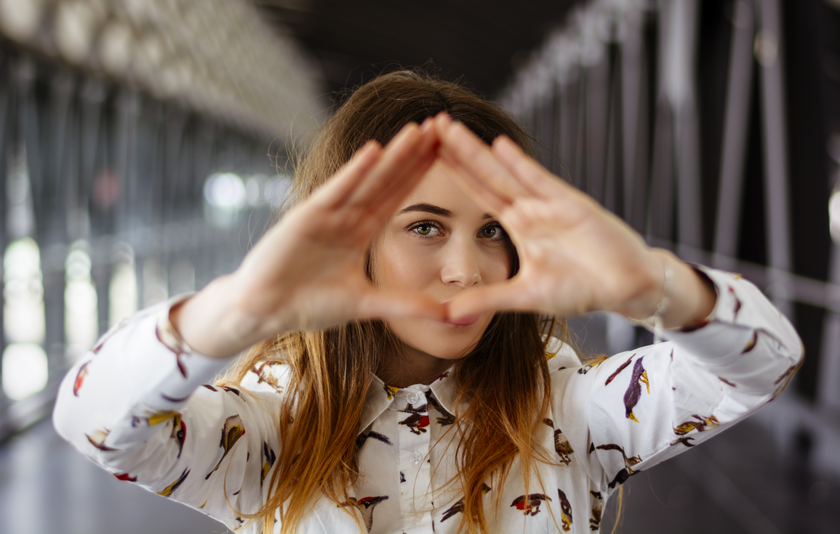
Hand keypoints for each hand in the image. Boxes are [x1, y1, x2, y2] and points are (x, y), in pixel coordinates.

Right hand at [174, 121, 445, 357]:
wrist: (264, 311)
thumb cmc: (309, 305)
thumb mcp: (366, 305)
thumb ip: (407, 306)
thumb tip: (450, 316)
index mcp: (359, 232)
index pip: (397, 197)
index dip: (421, 175)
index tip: (449, 153)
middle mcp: (346, 217)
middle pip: (388, 180)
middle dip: (415, 155)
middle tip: (443, 126)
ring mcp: (327, 213)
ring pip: (367, 180)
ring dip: (392, 156)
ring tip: (418, 131)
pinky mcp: (306, 216)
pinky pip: (336, 191)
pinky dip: (354, 172)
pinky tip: (374, 150)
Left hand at [434, 113, 714, 326]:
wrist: (626, 288)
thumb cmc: (582, 288)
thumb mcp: (525, 297)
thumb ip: (487, 301)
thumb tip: (447, 314)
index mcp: (518, 225)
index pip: (476, 194)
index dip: (450, 175)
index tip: (421, 158)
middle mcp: (529, 208)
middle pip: (483, 174)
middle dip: (454, 151)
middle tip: (426, 126)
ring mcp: (548, 204)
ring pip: (503, 172)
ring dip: (476, 150)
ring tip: (448, 126)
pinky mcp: (571, 205)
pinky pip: (540, 182)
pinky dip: (520, 165)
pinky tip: (498, 145)